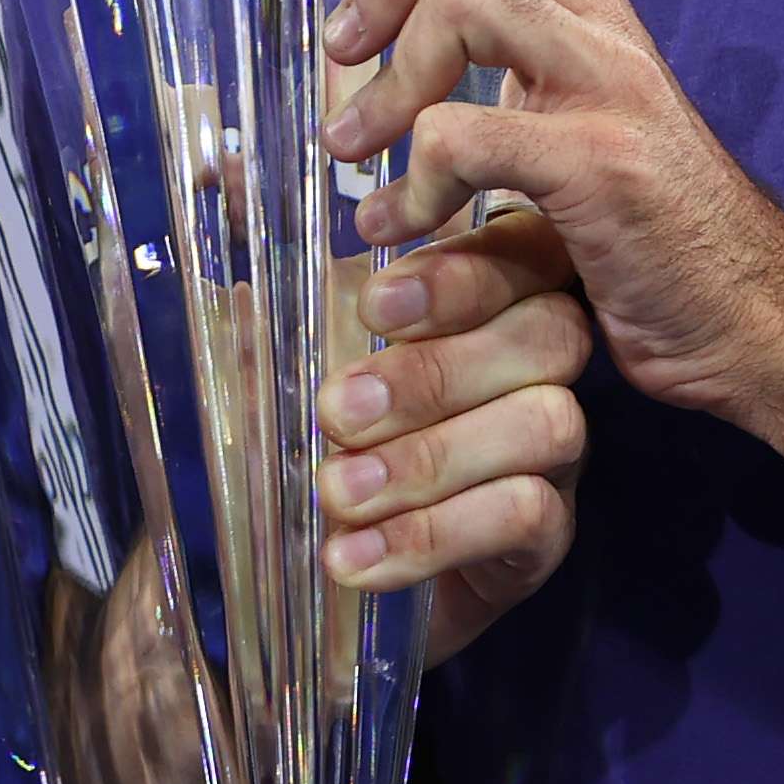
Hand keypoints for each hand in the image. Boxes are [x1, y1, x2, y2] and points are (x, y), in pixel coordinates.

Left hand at [314, 0, 783, 429]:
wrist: (756, 326)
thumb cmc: (650, 229)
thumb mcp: (575, 109)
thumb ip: (504, 52)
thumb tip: (368, 25)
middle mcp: (604, 19)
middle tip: (348, 47)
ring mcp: (607, 87)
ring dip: (385, 79)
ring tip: (352, 148)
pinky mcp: (599, 171)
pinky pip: (466, 137)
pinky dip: (411, 187)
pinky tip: (402, 228)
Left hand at [319, 209, 589, 662]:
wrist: (327, 569)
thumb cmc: (323, 439)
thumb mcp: (289, 362)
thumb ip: (277, 302)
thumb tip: (227, 215)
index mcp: (492, 298)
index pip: (519, 255)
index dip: (458, 276)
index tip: (369, 308)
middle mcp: (541, 364)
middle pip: (548, 336)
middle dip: (437, 371)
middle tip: (336, 411)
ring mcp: (557, 451)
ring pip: (544, 424)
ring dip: (429, 459)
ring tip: (337, 492)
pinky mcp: (548, 534)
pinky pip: (527, 516)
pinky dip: (434, 535)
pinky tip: (355, 555)